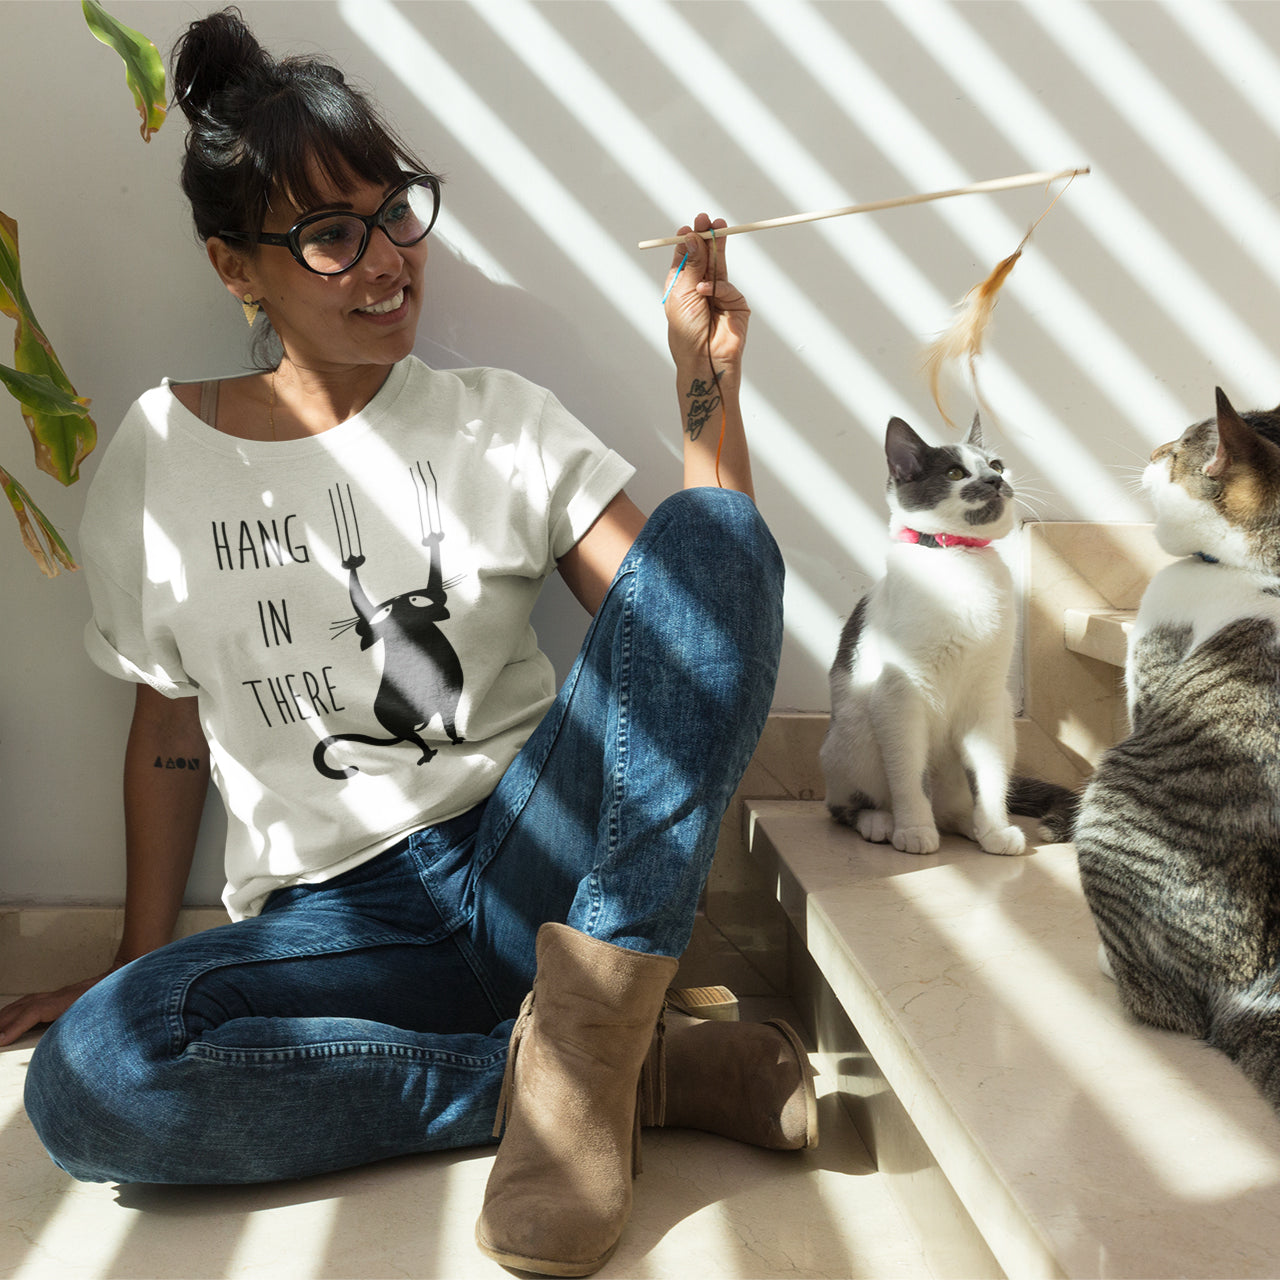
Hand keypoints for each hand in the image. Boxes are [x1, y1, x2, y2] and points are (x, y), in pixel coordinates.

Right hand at [0, 973, 104, 1045]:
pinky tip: (9, 1018)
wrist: (118, 979)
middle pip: (22, 1008)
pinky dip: (15, 1010)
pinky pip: (29, 1002)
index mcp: (65, 1001)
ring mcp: (55, 994)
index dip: (15, 1026)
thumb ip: (84, 1031)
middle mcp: (57, 996)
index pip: (33, 1013)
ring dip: (5, 1016)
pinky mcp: (56, 996)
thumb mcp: (97, 1017)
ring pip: (23, 1004)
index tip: (1, 1040)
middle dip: (2, 1023)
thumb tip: (74, 1050)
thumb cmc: (109, 1000)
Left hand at [664, 214, 749, 377]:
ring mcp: (720, 296)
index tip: (690, 226)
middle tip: (708, 219)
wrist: (703, 360)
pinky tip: (706, 292)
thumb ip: (690, 264)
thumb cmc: (686, 333)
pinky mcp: (736, 305)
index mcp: (681, 286)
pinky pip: (728, 287)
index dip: (689, 240)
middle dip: (706, 237)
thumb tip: (691, 236)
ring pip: (720, 265)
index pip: (687, 256)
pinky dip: (717, 286)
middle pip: (705, 256)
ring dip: (717, 248)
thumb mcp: (682, 293)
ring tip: (716, 229)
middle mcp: (700, 288)